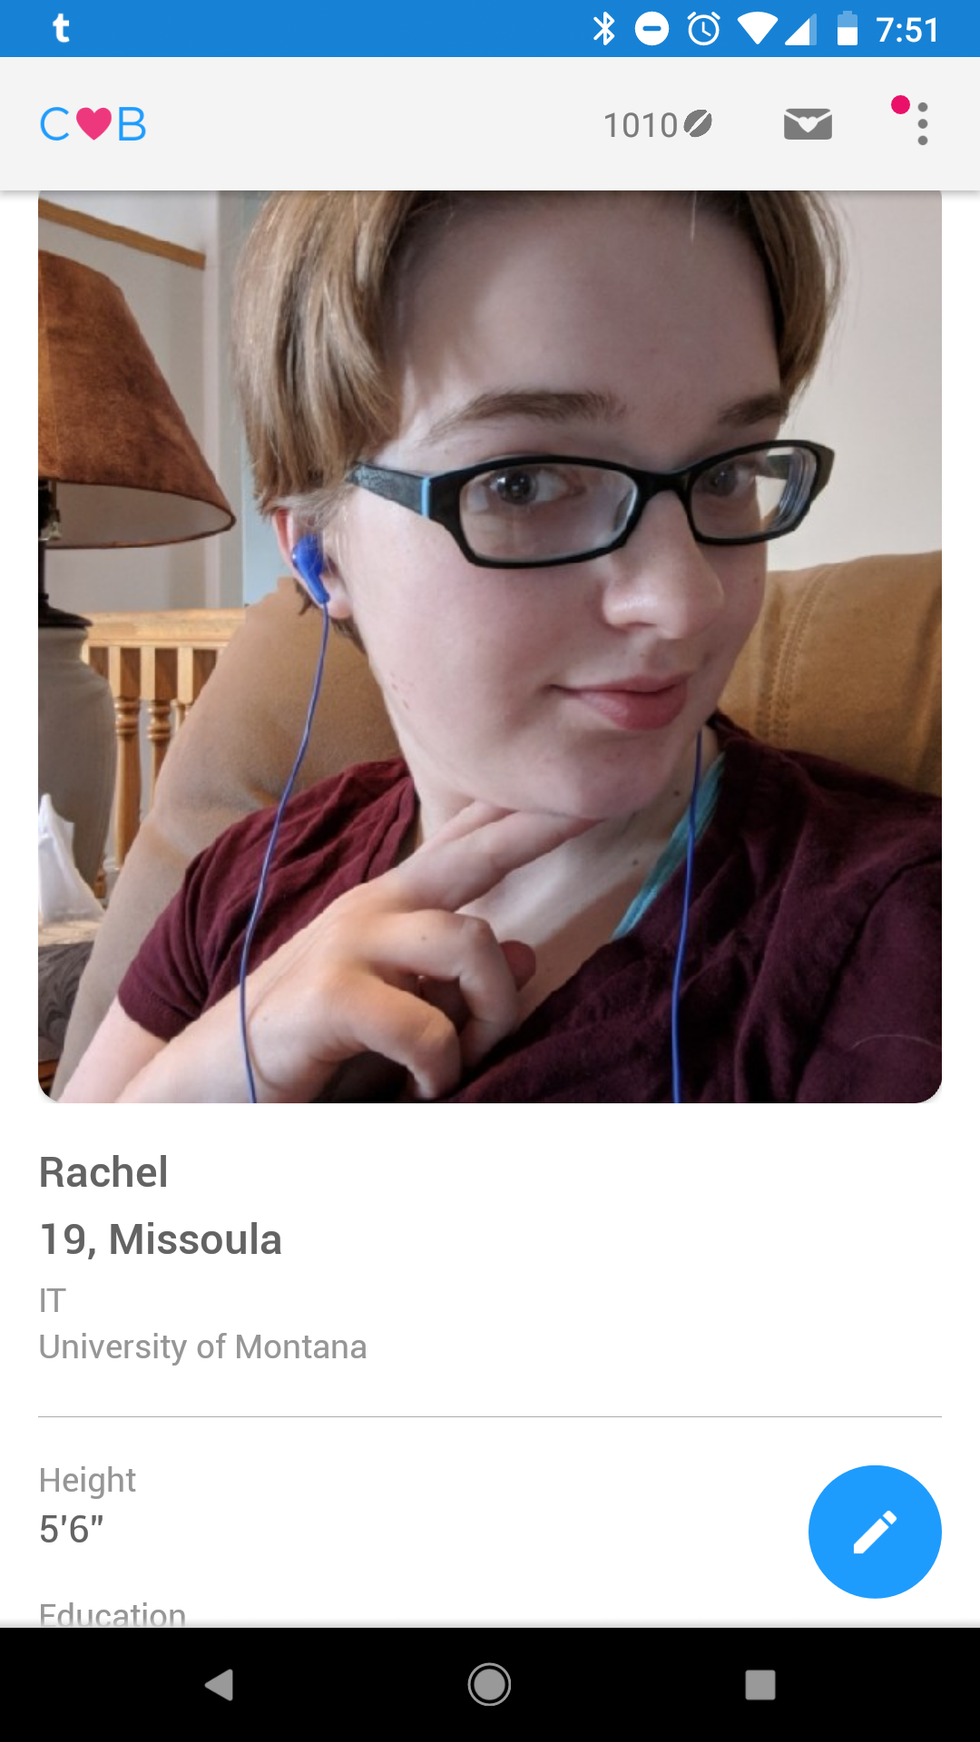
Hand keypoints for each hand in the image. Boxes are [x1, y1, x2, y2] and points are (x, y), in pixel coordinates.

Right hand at [234, 801, 592, 1101]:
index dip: (520, 809)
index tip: (585, 778)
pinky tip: (422, 1084)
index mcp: (389, 905)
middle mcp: (371, 908)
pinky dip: (441, 1063)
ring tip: (461, 1059)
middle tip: (593, 808)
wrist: (206, 1088)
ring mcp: (347, 944)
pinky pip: (427, 1023)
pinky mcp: (328, 996)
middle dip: (535, 829)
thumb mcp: (395, 1010)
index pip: (464, 841)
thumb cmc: (308, 1046)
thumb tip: (527, 949)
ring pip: (471, 942)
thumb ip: (453, 980)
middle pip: (473, 853)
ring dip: (490, 1013)